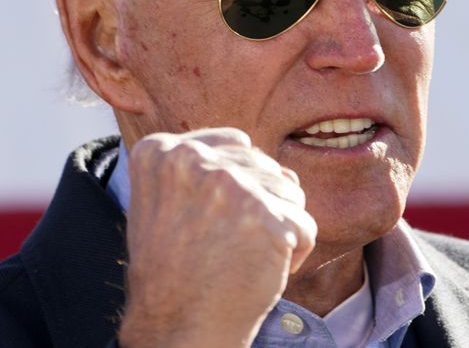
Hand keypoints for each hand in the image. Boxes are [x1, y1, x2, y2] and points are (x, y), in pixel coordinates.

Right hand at [117, 128, 316, 347]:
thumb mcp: (169, 203)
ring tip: (244, 255)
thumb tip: (287, 171)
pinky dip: (294, 251)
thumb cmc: (175, 271)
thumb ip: (215, 170)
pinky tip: (264, 268)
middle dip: (261, 205)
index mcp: (163, 152)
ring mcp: (233, 186)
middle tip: (228, 243)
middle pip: (266, 167)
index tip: (217, 217)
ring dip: (279, 226)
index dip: (238, 183)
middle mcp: (195, 160)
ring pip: (289, 192)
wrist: (177, 328)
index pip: (235, 142)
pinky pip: (304, 225)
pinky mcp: (268, 216)